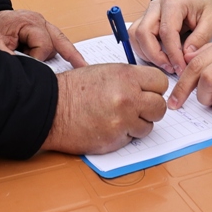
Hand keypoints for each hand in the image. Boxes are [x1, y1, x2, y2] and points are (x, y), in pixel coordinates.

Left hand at [0, 9, 85, 67]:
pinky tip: (77, 62)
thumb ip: (11, 59)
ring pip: (62, 43)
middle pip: (59, 42)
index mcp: (29, 22)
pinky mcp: (44, 30)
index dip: (37, 59)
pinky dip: (65, 52)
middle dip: (61, 58)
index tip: (26, 65)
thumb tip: (29, 72)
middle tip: (80, 69)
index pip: (43, 45)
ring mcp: (44, 24)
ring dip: (63, 55)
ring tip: (77, 67)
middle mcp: (40, 21)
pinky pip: (58, 42)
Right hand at [43, 64, 168, 153]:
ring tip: (118, 118)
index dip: (155, 89)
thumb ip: (130, 79)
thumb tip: (149, 88)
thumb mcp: (105, 72)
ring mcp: (123, 121)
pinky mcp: (115, 140)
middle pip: (160, 107)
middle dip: (150, 109)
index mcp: (126, 76)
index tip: (148, 93)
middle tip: (137, 109)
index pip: (161, 83)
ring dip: (137, 125)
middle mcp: (128, 98)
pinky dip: (124, 136)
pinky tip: (108, 127)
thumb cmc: (73, 89)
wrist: (51, 108)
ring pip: (148, 126)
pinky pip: (132, 139)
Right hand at [130, 0, 211, 72]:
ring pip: (136, 36)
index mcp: (173, 3)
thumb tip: (186, 56)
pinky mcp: (144, 21)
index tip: (181, 68)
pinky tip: (160, 58)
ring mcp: (147, 13)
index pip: (166, 32)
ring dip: (147, 54)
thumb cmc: (204, 5)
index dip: (172, 54)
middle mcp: (155, 6)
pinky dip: (144, 51)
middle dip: (155, 55)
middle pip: (143, 33)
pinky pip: (136, 38)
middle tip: (171, 68)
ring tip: (166, 64)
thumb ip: (200, 38)